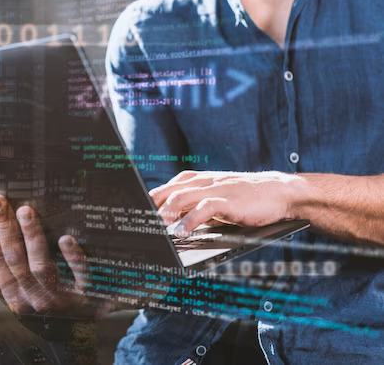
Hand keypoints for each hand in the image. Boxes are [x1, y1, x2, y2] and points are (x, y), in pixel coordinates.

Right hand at [0, 194, 107, 317]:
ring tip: (25, 211)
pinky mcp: (87, 295)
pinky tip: (66, 239)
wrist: (89, 318)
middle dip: (4, 229)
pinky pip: (80, 277)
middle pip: (15, 260)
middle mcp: (35, 298)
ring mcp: (60, 298)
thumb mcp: (14, 295)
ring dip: (32, 238)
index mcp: (15, 295)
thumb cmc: (47, 303)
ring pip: (41, 267)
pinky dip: (73, 259)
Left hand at [149, 171, 306, 236]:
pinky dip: (190, 220)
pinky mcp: (229, 200)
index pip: (164, 189)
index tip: (133, 216)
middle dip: (150, 208)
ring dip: (165, 214)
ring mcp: (215, 189)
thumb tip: (170, 223)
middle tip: (137, 224)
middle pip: (167, 191)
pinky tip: (182, 232)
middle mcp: (202, 182)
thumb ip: (193, 208)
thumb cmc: (246, 199)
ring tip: (155, 228)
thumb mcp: (214, 201)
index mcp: (196, 180)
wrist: (280, 192)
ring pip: (181, 197)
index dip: (147, 202)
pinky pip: (204, 208)